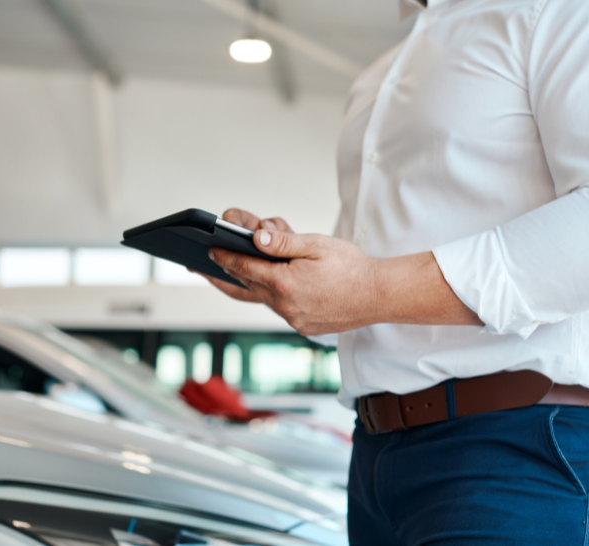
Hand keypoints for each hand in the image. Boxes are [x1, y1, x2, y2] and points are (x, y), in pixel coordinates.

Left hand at [209, 229, 379, 335]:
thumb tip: (256, 239)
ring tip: (235, 274)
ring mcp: (293, 319)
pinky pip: (279, 309)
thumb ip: (284, 242)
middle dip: (229, 273)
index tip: (211, 251)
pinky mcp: (303, 326)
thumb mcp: (316, 245)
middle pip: (247, 287)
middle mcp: (285, 305)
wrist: (379, 296)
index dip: (225, 257)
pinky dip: (272, 296)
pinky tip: (271, 286)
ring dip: (251, 285)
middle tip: (209, 265)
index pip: (244, 268)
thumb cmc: (352, 267)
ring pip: (263, 299)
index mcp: (285, 282)